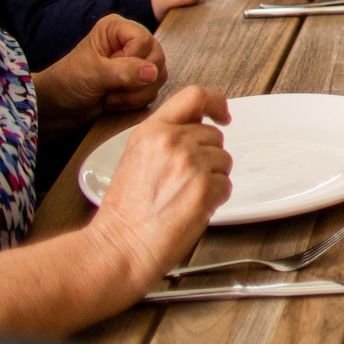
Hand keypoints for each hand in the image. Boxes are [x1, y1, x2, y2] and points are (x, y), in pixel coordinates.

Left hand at [35, 16, 167, 130]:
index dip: (132, 61)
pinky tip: (115, 102)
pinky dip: (136, 101)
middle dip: (135, 82)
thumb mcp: (92, 74)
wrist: (57, 108)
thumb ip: (123, 71)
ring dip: (135, 94)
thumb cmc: (67, 83)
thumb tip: (153, 73)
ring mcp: (136, 61)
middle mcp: (130, 41)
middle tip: (110, 90)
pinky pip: (154, 90)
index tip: (110, 72)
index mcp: (117, 28)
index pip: (144, 41)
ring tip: (110, 98)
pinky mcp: (138, 80)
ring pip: (158, 76)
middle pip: (156, 58)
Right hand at [84, 86, 231, 289]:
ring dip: (212, 179)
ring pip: (224, 161)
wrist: (117, 248)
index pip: (195, 96)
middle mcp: (173, 141)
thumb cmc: (124, 212)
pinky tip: (190, 210)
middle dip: (207, 157)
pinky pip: (226, 186)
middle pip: (214, 136)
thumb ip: (165, 137)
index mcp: (152, 131)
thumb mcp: (135, 158)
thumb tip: (198, 125)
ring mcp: (191, 163)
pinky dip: (215, 200)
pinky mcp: (205, 188)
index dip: (215, 103)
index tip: (223, 115)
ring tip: (182, 198)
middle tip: (183, 183)